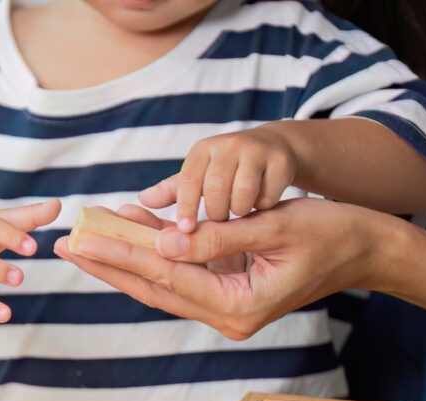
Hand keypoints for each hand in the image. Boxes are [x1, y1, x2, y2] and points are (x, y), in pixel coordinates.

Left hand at [53, 198, 386, 339]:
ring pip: (163, 285)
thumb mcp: (274, 226)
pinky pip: (181, 277)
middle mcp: (228, 317)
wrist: (366, 250)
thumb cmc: (331, 233)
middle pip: (154, 288)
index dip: (122, 254)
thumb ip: (217, 237)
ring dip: (125, 261)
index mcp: (239, 307)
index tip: (83, 238)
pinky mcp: (229, 297)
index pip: (167, 276)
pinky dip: (154, 256)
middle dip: (108, 265)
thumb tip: (162, 240)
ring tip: (86, 238)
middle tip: (65, 245)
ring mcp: (227, 310)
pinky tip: (129, 234)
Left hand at [139, 124, 297, 231]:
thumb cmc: (228, 169)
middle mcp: (229, 145)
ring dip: (238, 212)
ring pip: (242, 194)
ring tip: (239, 217)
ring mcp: (258, 151)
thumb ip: (172, 190)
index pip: (189, 180)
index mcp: (204, 150)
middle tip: (218, 225)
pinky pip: (267, 197)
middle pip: (215, 189)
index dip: (186, 207)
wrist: (276, 149)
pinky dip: (262, 209)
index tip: (184, 230)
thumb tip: (142, 200)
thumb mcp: (199, 175)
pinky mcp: (283, 162)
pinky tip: (261, 208)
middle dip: (215, 214)